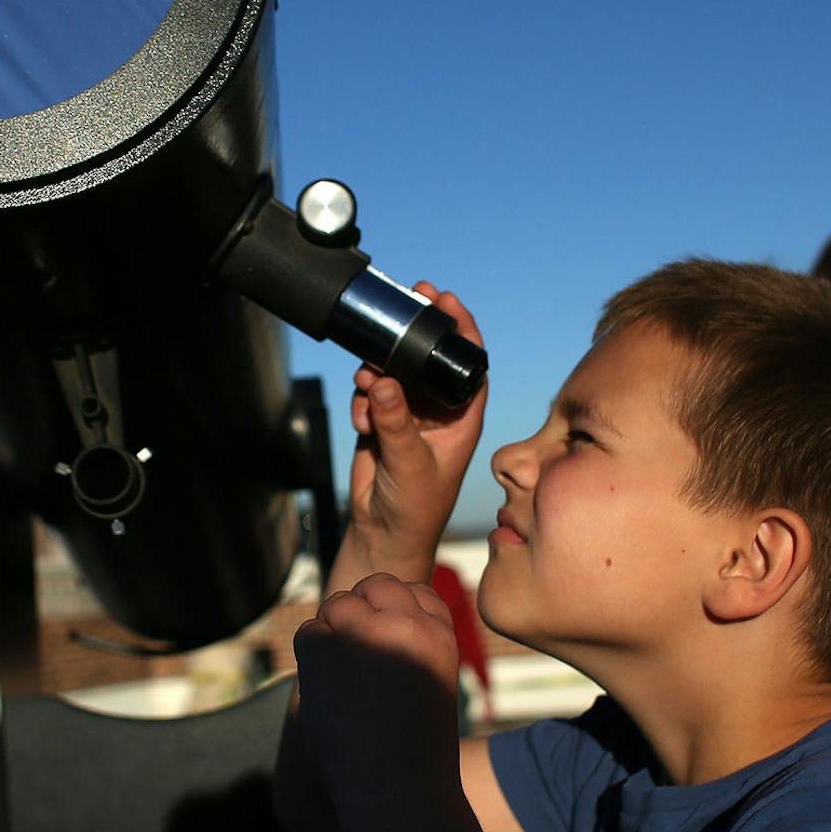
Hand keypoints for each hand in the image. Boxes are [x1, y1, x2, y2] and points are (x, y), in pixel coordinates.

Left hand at [293, 573, 465, 799]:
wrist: (398, 789)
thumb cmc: (416, 751)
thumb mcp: (431, 683)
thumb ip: (409, 644)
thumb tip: (365, 610)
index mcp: (440, 632)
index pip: (412, 590)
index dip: (393, 612)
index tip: (388, 646)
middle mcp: (405, 622)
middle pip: (371, 587)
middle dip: (360, 614)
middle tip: (357, 663)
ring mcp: (364, 631)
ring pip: (336, 605)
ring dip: (333, 634)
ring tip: (346, 684)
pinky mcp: (325, 646)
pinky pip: (308, 632)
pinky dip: (311, 656)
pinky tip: (328, 690)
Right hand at [344, 282, 489, 563]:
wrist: (385, 531)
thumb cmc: (416, 506)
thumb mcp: (410, 463)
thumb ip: (396, 423)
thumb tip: (384, 381)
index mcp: (462, 417)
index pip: (468, 363)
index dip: (461, 329)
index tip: (445, 300)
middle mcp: (438, 411)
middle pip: (428, 358)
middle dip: (413, 334)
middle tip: (401, 305)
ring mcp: (409, 415)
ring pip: (395, 372)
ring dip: (379, 370)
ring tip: (367, 381)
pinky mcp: (382, 421)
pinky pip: (371, 393)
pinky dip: (362, 400)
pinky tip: (362, 421)